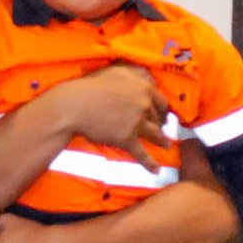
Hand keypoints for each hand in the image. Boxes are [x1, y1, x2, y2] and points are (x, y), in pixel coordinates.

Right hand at [55, 63, 169, 160]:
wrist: (75, 105)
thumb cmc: (92, 86)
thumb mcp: (118, 71)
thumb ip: (137, 73)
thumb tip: (152, 78)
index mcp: (144, 88)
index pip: (161, 101)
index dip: (163, 110)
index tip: (163, 115)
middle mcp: (144, 105)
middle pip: (158, 119)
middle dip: (161, 125)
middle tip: (162, 130)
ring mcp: (137, 123)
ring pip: (155, 135)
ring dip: (162, 141)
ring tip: (166, 146)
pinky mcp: (127, 139)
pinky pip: (142, 154)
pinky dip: (150, 164)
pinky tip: (156, 171)